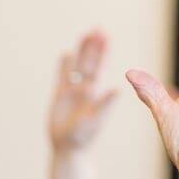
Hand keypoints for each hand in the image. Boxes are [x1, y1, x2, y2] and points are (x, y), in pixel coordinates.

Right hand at [49, 31, 116, 151]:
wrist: (68, 149)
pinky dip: (64, 66)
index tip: (105, 37)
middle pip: (89, 63)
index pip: (99, 67)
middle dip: (93, 47)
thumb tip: (118, 89)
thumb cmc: (84, 138)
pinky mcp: (59, 97)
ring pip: (77, 67)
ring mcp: (72, 92)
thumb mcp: (95, 120)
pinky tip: (66, 54)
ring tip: (86, 34)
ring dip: (81, 51)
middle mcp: (85, 89)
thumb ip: (105, 104)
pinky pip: (62, 77)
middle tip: (98, 29)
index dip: (102, 52)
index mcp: (95, 92)